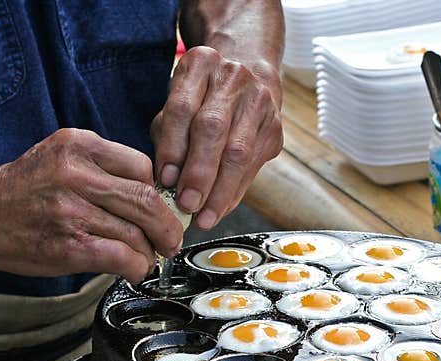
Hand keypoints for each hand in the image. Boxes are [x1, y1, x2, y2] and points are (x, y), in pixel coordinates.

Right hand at [0, 129, 182, 282]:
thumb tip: (155, 197)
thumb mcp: (63, 158)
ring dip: (149, 251)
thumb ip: (104, 169)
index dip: (160, 194)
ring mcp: (72, 210)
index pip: (143, 166)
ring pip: (137, 233)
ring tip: (145, 256)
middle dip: (167, 226)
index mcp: (80, 145)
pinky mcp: (69, 245)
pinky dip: (137, 267)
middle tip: (170, 240)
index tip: (162, 210)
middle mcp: (76, 173)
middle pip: (147, 200)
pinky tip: (132, 268)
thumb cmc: (24, 190)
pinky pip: (122, 257)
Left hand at [151, 46, 282, 229]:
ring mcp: (260, 102)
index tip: (165, 181)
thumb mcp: (177, 103)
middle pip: (213, 129)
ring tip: (204, 217)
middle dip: (199, 173)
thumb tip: (167, 183)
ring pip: (239, 152)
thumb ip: (168, 137)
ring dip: (220, 191)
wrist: (249, 74)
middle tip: (186, 205)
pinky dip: (234, 191)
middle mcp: (233, 78)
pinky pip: (253, 166)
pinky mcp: (275, 128)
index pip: (182, 108)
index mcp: (201, 64)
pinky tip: (220, 208)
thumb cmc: (201, 97)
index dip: (173, 148)